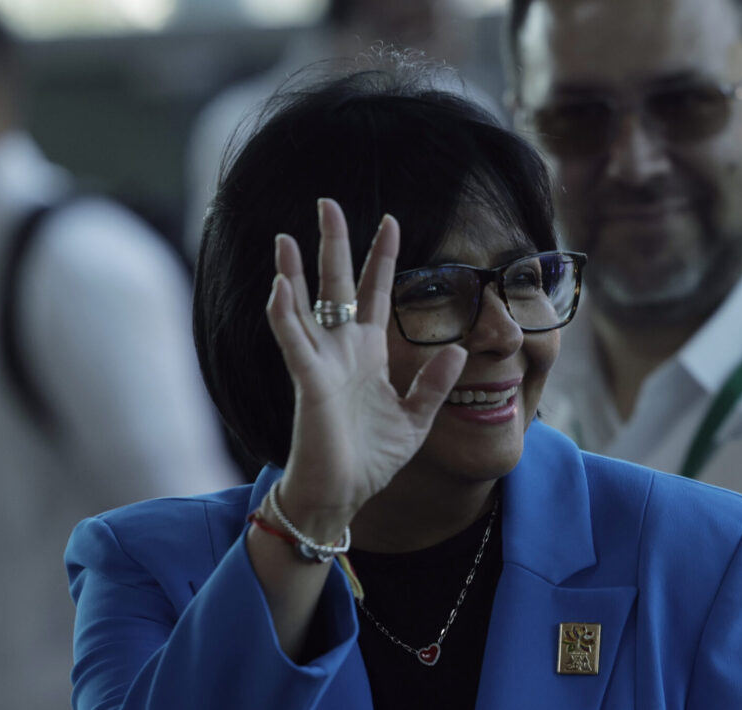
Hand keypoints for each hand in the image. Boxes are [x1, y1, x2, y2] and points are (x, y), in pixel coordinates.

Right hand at [265, 199, 466, 534]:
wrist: (344, 494)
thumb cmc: (372, 457)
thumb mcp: (416, 418)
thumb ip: (434, 383)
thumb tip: (460, 350)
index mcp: (369, 353)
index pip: (376, 292)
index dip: (381, 257)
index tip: (391, 220)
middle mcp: (342, 350)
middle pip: (336, 285)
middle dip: (333, 243)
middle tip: (327, 202)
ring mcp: (322, 363)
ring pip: (303, 306)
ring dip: (294, 271)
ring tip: (285, 236)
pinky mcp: (309, 383)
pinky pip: (295, 342)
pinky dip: (285, 314)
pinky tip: (281, 285)